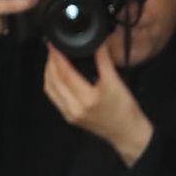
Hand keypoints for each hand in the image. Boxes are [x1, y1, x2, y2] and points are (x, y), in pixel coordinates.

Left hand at [42, 40, 152, 162]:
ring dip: (49, 73)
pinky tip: (56, 76)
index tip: (54, 44)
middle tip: (52, 49)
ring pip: (50, 90)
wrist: (127, 133)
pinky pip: (54, 98)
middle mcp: (75, 108)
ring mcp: (70, 114)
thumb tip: (97, 42)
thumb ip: (104, 59)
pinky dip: (52, 84)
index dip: (57, 56)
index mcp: (86, 99)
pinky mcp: (70, 118)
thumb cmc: (124, 111)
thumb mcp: (115, 82)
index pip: (65, 73)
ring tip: (53, 60)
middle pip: (54, 80)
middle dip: (50, 62)